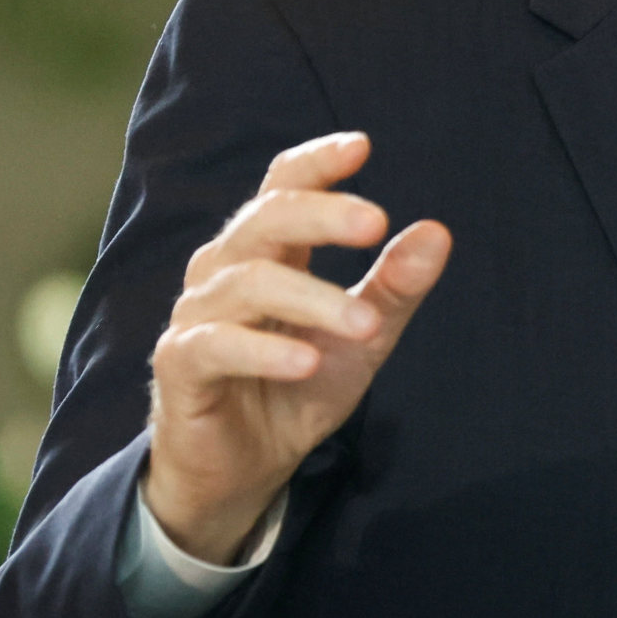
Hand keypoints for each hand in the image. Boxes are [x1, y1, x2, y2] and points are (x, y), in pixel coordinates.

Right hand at [143, 131, 451, 563]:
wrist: (246, 471)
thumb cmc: (299, 388)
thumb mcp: (362, 339)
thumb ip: (395, 288)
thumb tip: (438, 231)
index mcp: (269, 252)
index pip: (283, 187)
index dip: (316, 163)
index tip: (362, 146)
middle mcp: (225, 271)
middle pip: (264, 219)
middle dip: (321, 214)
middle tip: (376, 223)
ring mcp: (197, 316)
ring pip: (248, 282)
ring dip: (313, 298)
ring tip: (365, 324)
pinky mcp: (178, 366)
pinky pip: (214, 344)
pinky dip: (264, 349)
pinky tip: (308, 361)